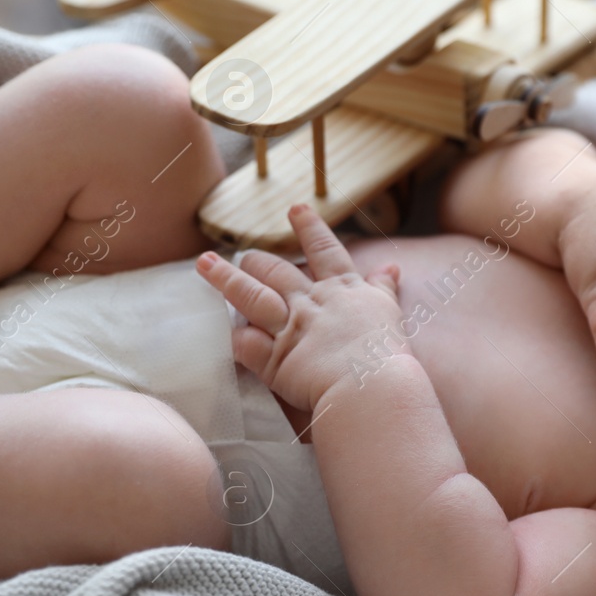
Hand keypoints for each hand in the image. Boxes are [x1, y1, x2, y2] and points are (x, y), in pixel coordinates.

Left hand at [196, 204, 402, 410]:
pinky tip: (221, 332)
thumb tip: (391, 267)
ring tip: (205, 264)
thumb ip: (383, 289)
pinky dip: (234, 338)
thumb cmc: (387, 355)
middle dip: (258, 260)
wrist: (372, 387)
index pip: (324, 250)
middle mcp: (312, 303)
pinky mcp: (275, 360)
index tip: (295, 209)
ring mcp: (291, 329)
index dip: (310, 228)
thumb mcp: (389, 313)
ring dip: (225, 279)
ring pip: (251, 296)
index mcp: (343, 291)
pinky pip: (245, 344)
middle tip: (245, 253)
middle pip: (277, 271)